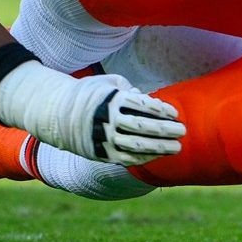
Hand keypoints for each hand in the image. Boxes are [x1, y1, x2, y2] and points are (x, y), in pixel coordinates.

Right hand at [0, 63, 185, 165]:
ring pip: (137, 146)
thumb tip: (148, 99)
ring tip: (177, 147)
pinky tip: (158, 155)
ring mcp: (104, 138)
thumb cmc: (91, 94)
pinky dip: (145, 157)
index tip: (175, 114)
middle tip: (183, 131)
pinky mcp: (102, 154)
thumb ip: (129, 88)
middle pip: (143, 127)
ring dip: (160, 148)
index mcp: (111, 99)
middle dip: (166, 130)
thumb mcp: (107, 83)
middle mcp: (108, 120)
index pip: (143, 106)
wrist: (58, 115)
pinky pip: (127, 158)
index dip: (161, 110)